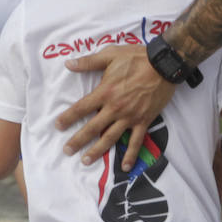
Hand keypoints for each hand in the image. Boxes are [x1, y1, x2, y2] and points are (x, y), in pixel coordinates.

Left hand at [56, 44, 174, 167]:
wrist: (164, 65)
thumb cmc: (137, 58)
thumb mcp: (110, 55)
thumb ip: (88, 62)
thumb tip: (68, 64)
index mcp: (105, 92)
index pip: (81, 108)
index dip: (68, 117)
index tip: (58, 126)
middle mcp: (115, 108)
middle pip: (93, 128)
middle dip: (78, 140)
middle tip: (67, 150)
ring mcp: (130, 117)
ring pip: (110, 138)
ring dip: (97, 151)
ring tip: (86, 161)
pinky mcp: (144, 121)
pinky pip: (136, 141)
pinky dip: (130, 155)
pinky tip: (125, 167)